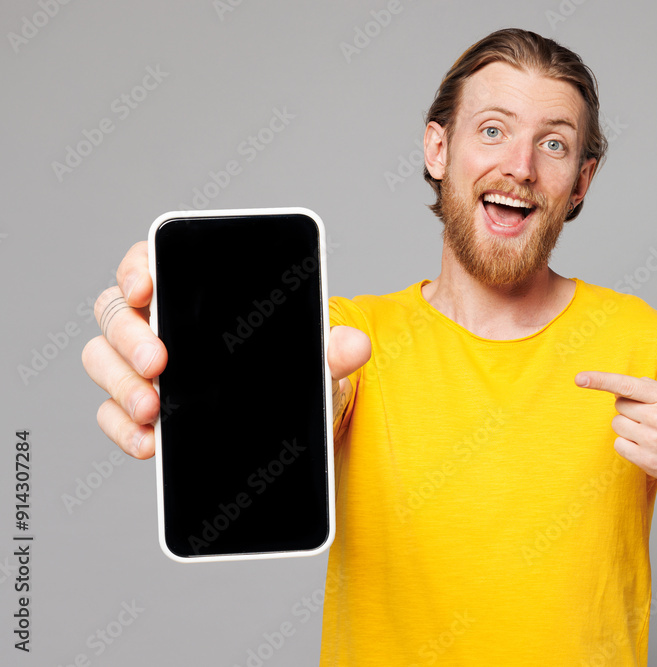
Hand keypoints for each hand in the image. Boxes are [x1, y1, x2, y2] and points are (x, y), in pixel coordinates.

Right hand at [82, 241, 371, 458]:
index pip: (149, 261)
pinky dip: (124, 430)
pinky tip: (150, 443)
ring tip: (153, 411)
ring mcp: (138, 363)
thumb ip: (331, 348)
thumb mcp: (313, 355)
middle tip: (161, 364)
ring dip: (122, 385)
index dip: (137, 268)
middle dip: (131, 338)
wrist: (289, 409)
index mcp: (192, 289)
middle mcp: (155, 319)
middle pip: (116, 313)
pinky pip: (111, 414)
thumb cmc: (287, 363)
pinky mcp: (136, 406)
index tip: (145, 287)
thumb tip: (356, 345)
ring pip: (103, 360)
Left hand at [574, 371, 656, 498]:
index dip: (600, 380)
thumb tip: (623, 388)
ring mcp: (652, 440)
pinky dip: (627, 445)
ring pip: (618, 425)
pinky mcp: (647, 460)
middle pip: (620, 406)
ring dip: (628, 428)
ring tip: (651, 434)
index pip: (627, 384)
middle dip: (629, 410)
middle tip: (650, 419)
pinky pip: (619, 445)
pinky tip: (646, 447)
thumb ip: (653, 391)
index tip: (579, 379)